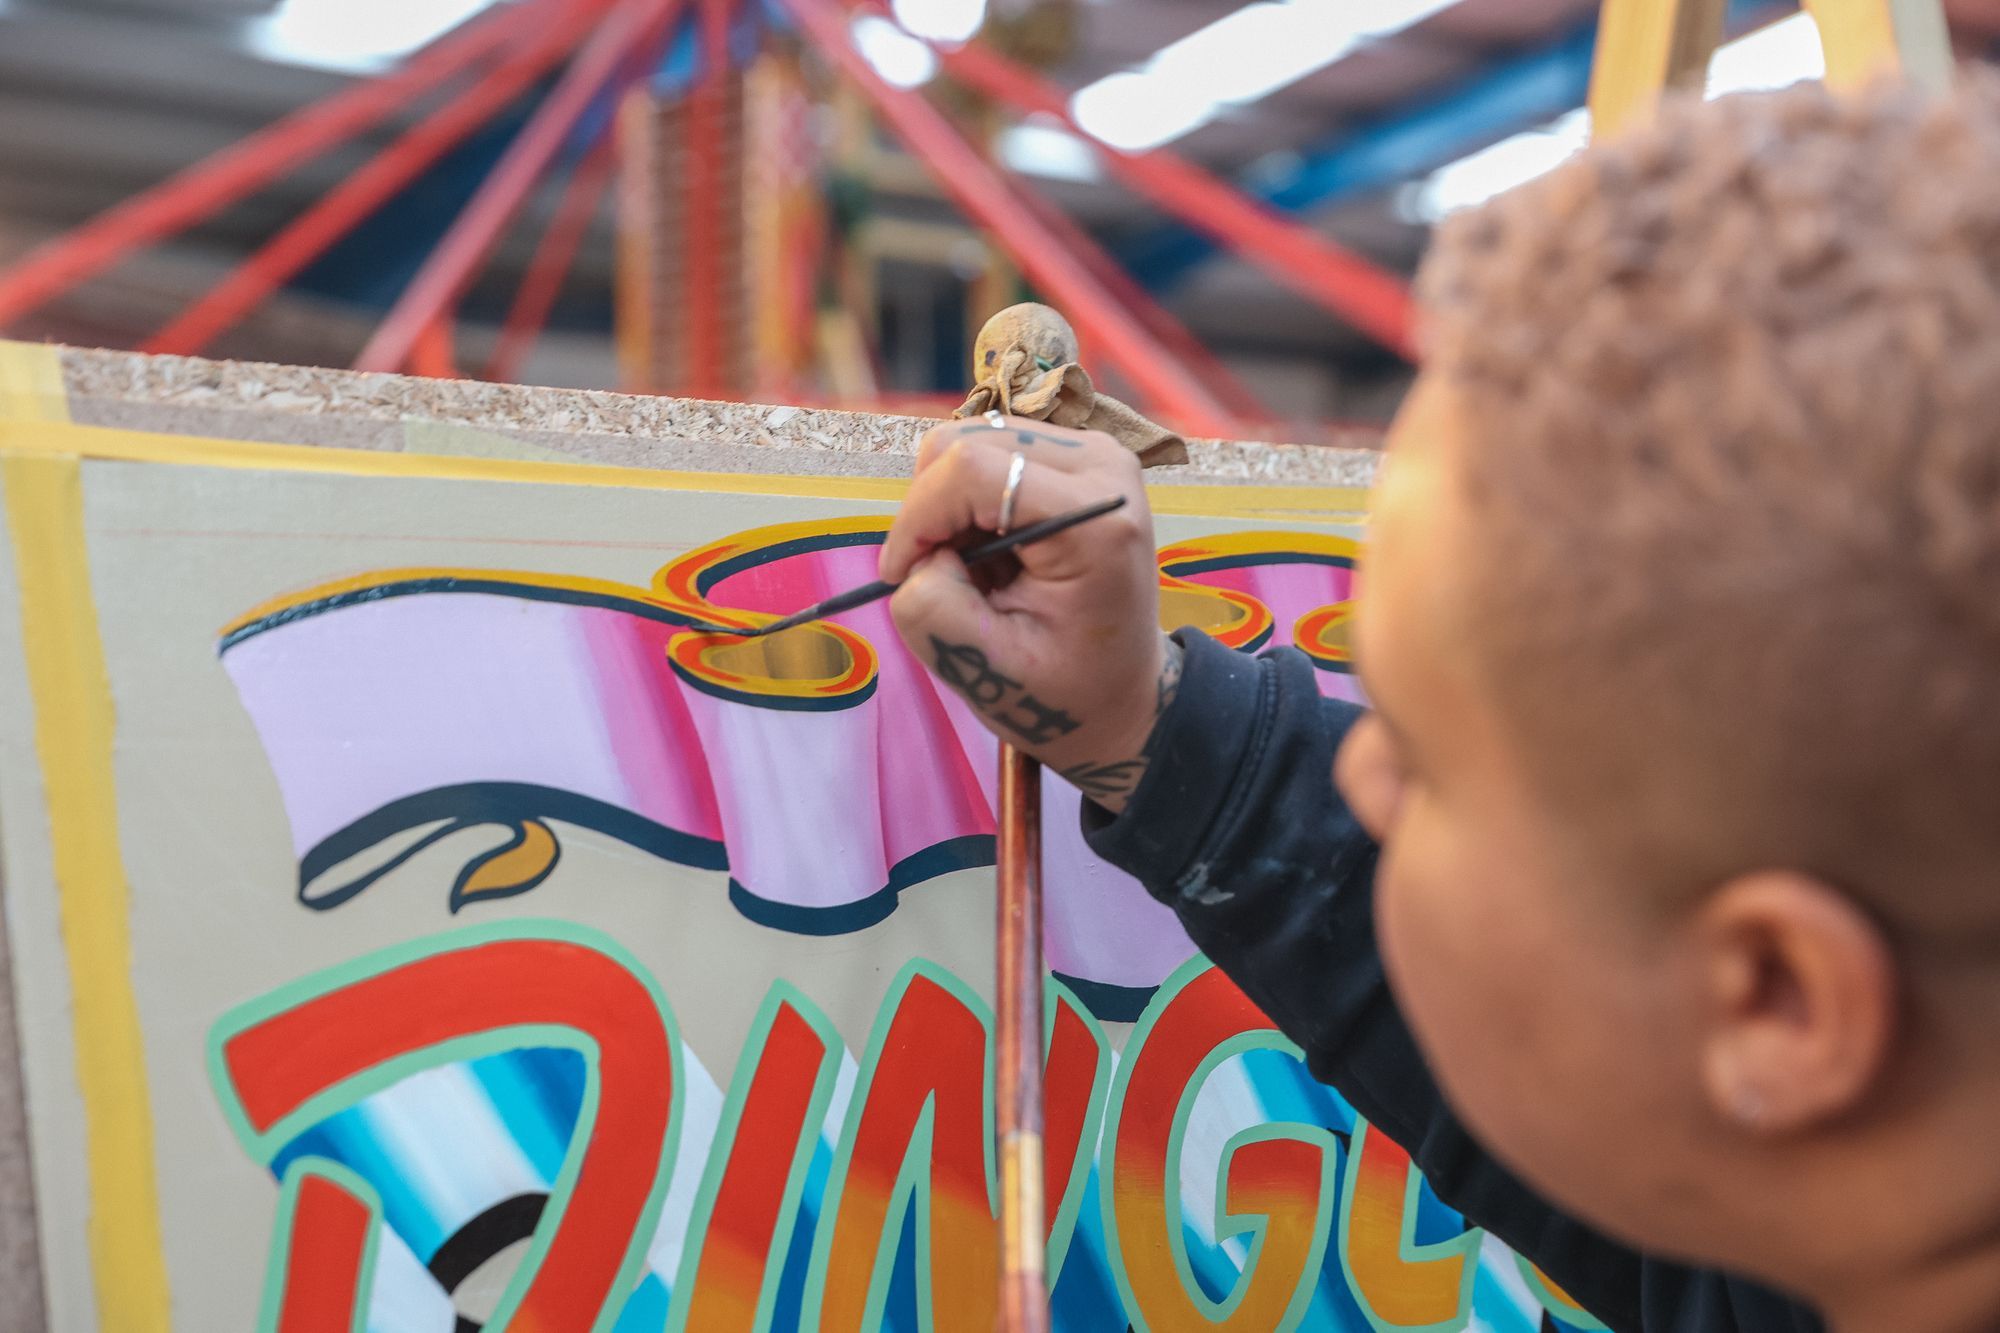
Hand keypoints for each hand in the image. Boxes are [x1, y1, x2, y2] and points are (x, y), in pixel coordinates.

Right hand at [880, 416, 1178, 811]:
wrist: (1120, 694)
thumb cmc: (1062, 691)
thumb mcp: (986, 669)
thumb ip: (933, 607)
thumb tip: (920, 554)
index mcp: (1095, 518)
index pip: (971, 469)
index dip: (916, 518)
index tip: (899, 576)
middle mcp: (1102, 465)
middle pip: (966, 442)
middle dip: (930, 510)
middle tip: (939, 575)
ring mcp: (1093, 454)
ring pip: (971, 441)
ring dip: (948, 506)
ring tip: (972, 568)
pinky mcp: (1076, 457)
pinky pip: (990, 453)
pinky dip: (969, 500)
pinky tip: (991, 550)